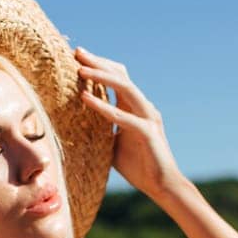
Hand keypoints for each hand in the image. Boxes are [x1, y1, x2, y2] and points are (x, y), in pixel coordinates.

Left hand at [75, 47, 190, 203]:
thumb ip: (101, 129)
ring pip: (125, 88)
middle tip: (77, 51)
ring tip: (80, 69)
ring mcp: (148, 118)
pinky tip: (85, 98)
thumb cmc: (138, 166)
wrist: (161, 186)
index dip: (100, 65)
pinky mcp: (147, 133)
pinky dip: (103, 106)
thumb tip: (76, 126)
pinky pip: (122, 116)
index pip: (118, 78)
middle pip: (121, 76)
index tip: (77, 56)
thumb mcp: (112, 144)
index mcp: (135, 108)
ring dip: (101, 77)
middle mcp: (143, 107)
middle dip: (98, 62)